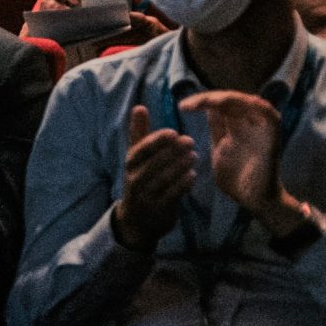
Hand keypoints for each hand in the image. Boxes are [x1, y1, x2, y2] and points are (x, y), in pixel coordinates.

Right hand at [111, 104, 194, 250]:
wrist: (137, 219)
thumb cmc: (140, 179)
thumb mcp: (136, 157)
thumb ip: (139, 133)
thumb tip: (139, 107)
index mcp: (130, 163)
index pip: (141, 150)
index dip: (157, 141)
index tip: (173, 132)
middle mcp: (135, 179)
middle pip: (154, 163)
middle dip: (172, 152)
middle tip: (190, 141)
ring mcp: (146, 195)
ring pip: (163, 178)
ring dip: (179, 166)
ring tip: (194, 155)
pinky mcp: (158, 208)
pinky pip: (171, 194)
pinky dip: (182, 184)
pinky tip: (193, 174)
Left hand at [181, 89, 303, 236]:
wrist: (253, 201)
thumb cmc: (236, 179)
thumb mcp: (220, 149)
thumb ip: (217, 130)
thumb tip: (207, 109)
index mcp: (236, 127)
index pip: (220, 105)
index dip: (201, 101)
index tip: (182, 107)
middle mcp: (250, 124)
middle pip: (232, 100)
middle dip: (208, 98)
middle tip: (187, 105)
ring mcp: (262, 129)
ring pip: (248, 102)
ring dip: (227, 99)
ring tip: (206, 102)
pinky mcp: (272, 139)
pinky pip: (271, 117)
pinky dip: (259, 107)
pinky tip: (242, 103)